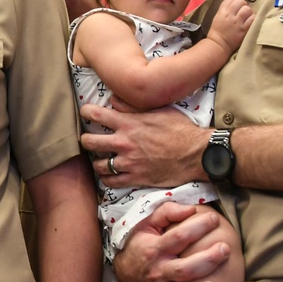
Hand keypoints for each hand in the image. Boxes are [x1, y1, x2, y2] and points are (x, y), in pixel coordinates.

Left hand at [80, 101, 207, 186]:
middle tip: (88, 139)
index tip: (86, 113)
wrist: (197, 154)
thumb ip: (133, 105)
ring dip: (96, 162)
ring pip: (98, 164)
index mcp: (129, 123)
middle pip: (89, 141)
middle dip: (85, 140)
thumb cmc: (180, 129)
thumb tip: (113, 99)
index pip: (96, 114)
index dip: (86, 112)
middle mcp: (125, 143)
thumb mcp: (159, 109)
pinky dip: (106, 178)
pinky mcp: (136, 178)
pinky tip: (109, 174)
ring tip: (100, 159)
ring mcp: (129, 162)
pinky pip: (111, 182)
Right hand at [113, 203, 227, 281]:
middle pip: (184, 263)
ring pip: (185, 280)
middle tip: (225, 245)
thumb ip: (167, 213)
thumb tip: (190, 209)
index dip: (198, 227)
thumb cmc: (140, 244)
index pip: (179, 236)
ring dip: (206, 271)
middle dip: (207, 255)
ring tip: (224, 260)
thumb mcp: (146, 224)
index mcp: (154, 246)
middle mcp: (158, 266)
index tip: (213, 219)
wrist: (125, 273)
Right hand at [207, 0, 253, 54]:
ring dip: (248, 12)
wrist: (219, 45)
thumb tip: (235, 5)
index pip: (230, 0)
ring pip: (247, 9)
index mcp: (221, 12)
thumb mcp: (217, 18)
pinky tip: (250, 22)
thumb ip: (225, 10)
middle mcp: (229, 15)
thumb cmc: (217, 32)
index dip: (234, 2)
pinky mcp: (244, 29)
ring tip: (247, 16)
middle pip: (239, 2)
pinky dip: (252, 19)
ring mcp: (237, 22)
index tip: (235, 7)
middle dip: (242, 5)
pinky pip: (252, 19)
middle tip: (242, 10)